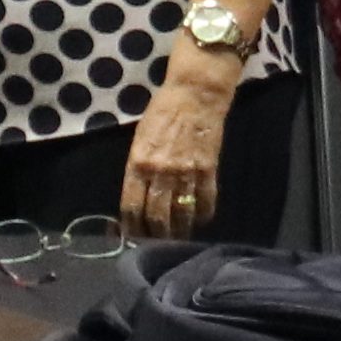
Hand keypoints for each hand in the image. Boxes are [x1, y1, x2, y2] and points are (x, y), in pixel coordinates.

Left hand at [123, 69, 236, 239]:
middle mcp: (160, 172)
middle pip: (156, 218)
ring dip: (179, 233)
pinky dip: (202, 216)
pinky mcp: (208, 171)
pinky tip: (198, 219)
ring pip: (181, 217)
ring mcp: (186, 173)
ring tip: (177, 239)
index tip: (132, 239)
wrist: (195, 94)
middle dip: (155, 237)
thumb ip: (138, 170)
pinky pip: (205, 204)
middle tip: (156, 245)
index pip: (131, 207)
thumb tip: (137, 200)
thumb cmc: (162, 112)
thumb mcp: (140, 139)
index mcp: (138, 163)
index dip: (131, 229)